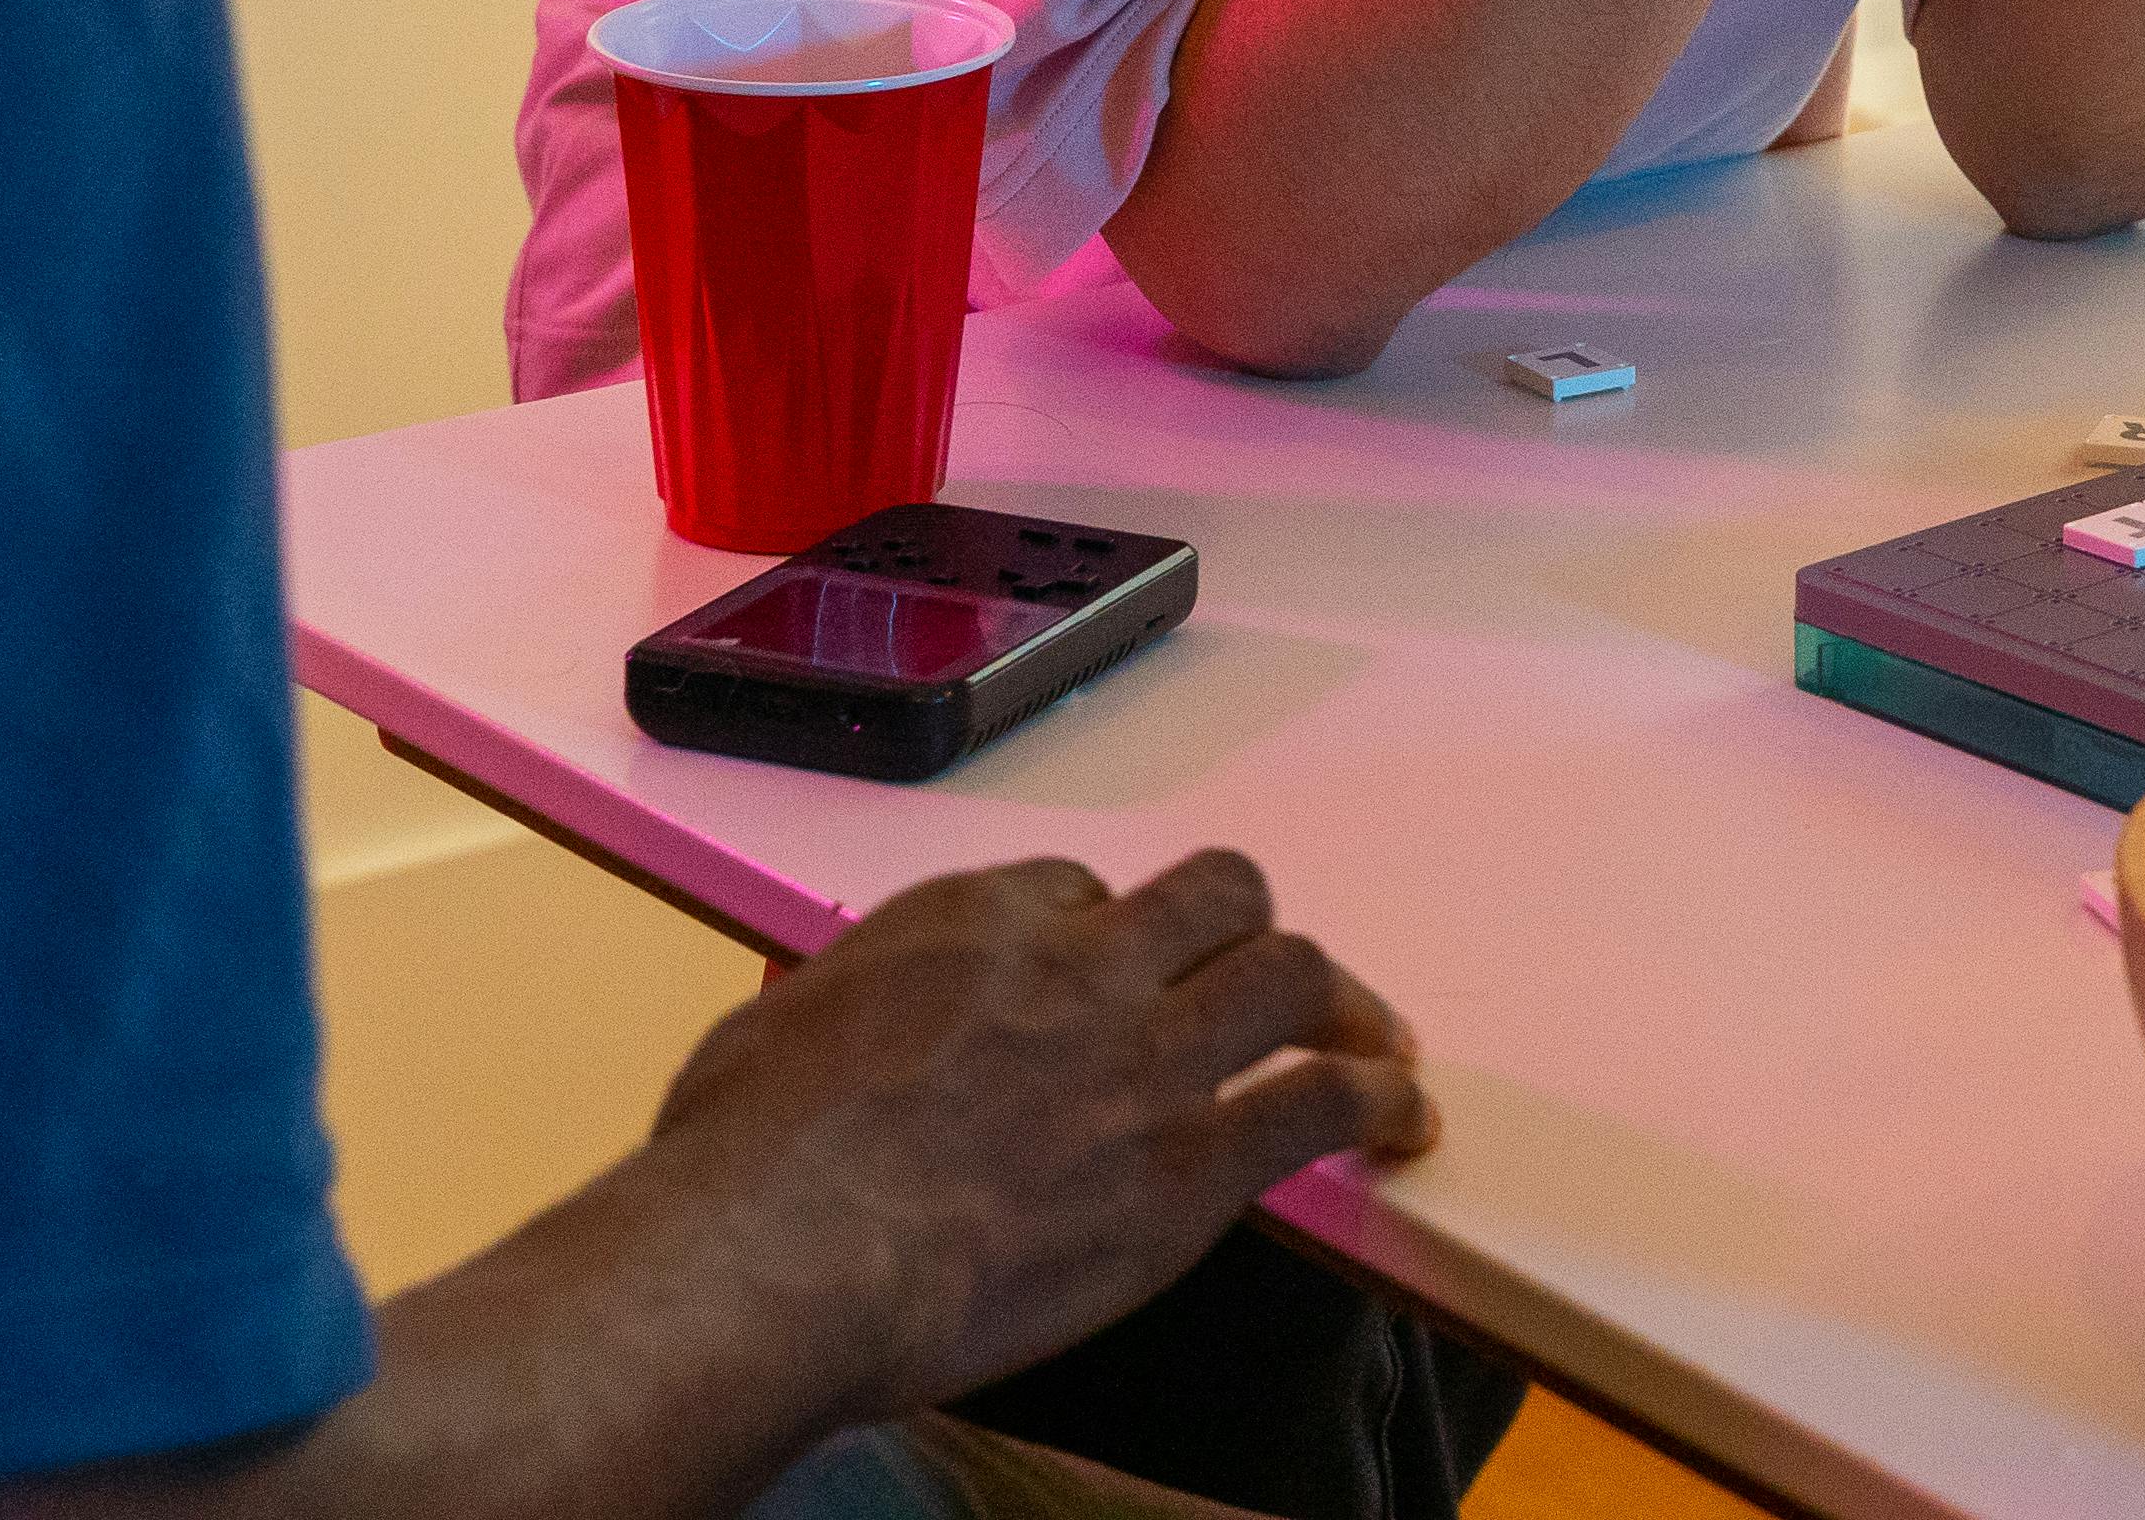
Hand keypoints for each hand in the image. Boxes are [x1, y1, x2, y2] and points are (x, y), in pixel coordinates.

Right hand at [645, 850, 1434, 1418]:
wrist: (782, 1253)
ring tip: (1378, 1040)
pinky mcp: (1188, 1163)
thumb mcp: (770, 1035)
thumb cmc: (739, 1165)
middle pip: (1213, 897)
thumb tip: (836, 1040)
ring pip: (1289, 976)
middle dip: (1247, 928)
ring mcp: (1142, 1058)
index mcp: (971, 922)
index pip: (1076, 891)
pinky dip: (1377, 1105)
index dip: (1103, 933)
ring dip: (1344, 1004)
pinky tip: (1404, 1124)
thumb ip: (842, 1016)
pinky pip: (1318, 1104)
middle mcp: (1077, 966)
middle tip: (1275, 973)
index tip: (1113, 975)